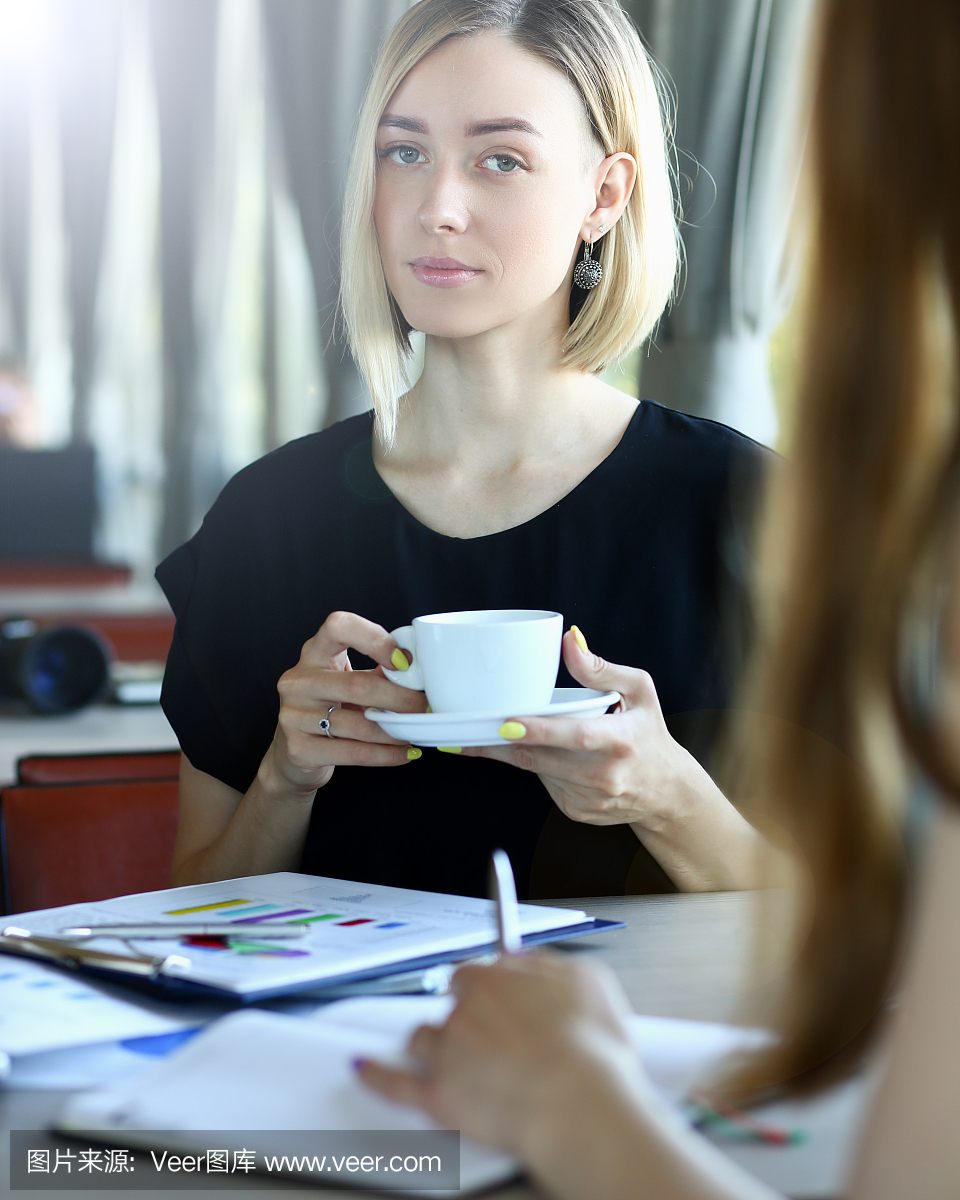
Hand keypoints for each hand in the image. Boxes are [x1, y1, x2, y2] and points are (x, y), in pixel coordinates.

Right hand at [259, 610, 427, 797]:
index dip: (374, 639)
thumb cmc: (330, 707)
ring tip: (416, 731)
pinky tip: (404, 753)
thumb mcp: (348, 681)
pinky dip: (386, 754)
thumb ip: (377, 672)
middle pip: (357, 685)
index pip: (338, 626)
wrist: (293, 751)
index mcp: (313, 653)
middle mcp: (298, 681)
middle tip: (424, 707)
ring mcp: (294, 716)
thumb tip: (417, 672)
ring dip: (396, 730)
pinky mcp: (300, 749)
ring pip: (359, 725)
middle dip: (400, 698)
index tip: (402, 661)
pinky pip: (354, 752)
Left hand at [357, 953, 639, 1159]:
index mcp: (496, 978)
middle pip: (449, 1003)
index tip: (495, 997)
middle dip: (464, 1014)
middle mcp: (465, 1010)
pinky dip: (377, 1074)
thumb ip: (552, 966)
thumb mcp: (588, 982)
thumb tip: (531, 961)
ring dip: (434, 1044)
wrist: (578, 1105)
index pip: (475, 970)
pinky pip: (395, 1083)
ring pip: (424, 1037)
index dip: (487, 988)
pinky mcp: (439, 1097)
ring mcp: (448, 1053)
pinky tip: (365, 1067)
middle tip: (489, 1034)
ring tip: (456, 1059)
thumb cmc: (591, 1049)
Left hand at [464, 629, 770, 889]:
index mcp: (621, 741)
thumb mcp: (639, 692)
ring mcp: (589, 798)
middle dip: (499, 742)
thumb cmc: (649, 735)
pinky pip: (543, 784)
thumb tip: (569, 641)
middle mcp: (605, 775)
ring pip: (536, 771)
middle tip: (468, 728)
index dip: (538, 730)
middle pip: (541, 758)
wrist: (665, 791)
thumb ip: (601, 668)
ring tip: (496, 732)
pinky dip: (536, 766)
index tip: (505, 723)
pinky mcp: (576, 811)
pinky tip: (544, 753)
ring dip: (514, 750)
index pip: (576, 735)